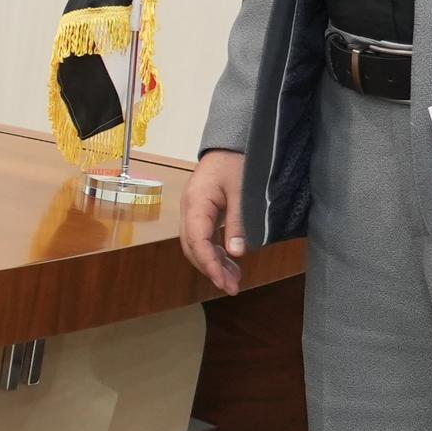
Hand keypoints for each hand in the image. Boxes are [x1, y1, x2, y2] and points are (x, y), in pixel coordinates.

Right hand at [178, 151, 249, 295]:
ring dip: (213, 263)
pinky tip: (230, 263)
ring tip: (234, 280)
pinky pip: (203, 237)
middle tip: (232, 287)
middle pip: (192, 247)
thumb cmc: (236, 161)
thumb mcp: (242, 191)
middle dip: (211, 269)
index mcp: (196, 202)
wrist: (231, 143)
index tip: (224, 282)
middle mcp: (189, 209)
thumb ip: (238, 221)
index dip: (209, 264)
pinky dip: (215, 252)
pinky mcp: (202, 212)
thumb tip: (237, 253)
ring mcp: (194, 211)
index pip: (197, 241)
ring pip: (196, 245)